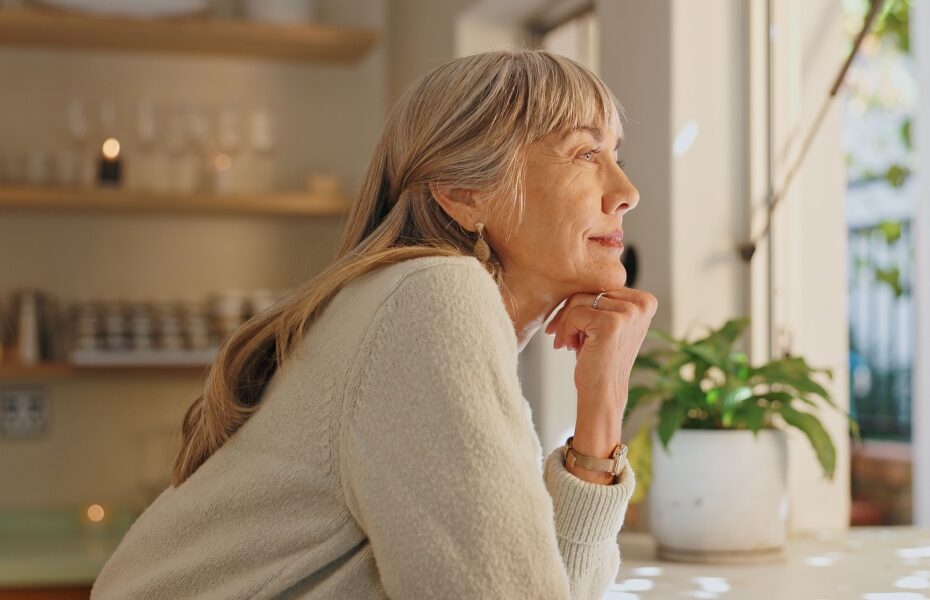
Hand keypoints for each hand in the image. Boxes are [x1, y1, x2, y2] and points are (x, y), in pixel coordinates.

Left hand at [544, 289, 657, 412]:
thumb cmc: (599, 358)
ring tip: (568, 343)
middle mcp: (642, 303)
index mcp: (645, 300)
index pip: (601, 285)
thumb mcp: (606, 322)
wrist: (602, 392)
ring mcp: (629, 312)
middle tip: (561, 336)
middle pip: (590, 290)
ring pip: (579, 300)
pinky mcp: (612, 323)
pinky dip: (566, 330)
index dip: (580, 304)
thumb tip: (572, 272)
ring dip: (566, 323)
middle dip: (569, 313)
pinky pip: (575, 314)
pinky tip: (571, 347)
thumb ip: (601, 299)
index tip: (570, 326)